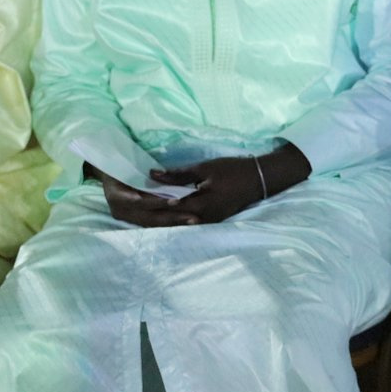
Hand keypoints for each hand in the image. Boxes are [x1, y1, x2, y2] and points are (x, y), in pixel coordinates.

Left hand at [142, 143, 312, 223]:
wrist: (259, 179)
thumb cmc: (232, 170)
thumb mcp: (204, 168)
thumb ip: (178, 174)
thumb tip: (152, 175)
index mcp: (201, 206)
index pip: (168, 207)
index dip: (150, 202)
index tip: (131, 197)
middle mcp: (203, 219)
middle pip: (171, 219)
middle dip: (152, 213)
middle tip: (132, 207)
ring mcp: (208, 222)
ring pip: (178, 222)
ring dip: (162, 217)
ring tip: (142, 212)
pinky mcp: (212, 220)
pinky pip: (188, 221)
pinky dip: (175, 217)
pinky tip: (163, 213)